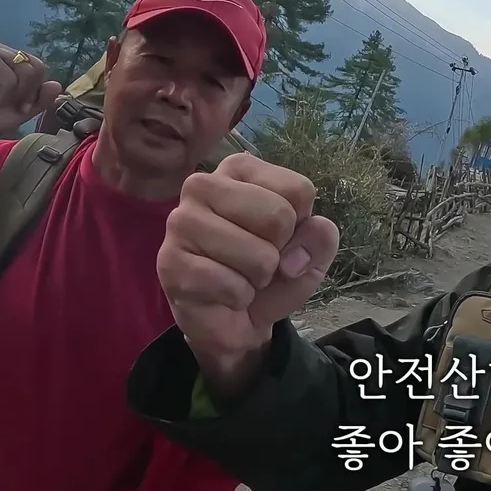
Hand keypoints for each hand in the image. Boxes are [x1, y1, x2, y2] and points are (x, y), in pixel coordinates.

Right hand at [0, 42, 62, 152]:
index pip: (41, 69)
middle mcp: (5, 52)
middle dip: (25, 94)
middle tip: (2, 103)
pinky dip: (0, 95)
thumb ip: (40, 99)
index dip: (34, 92)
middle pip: (38, 68)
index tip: (18, 106)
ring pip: (26, 73)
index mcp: (15, 60)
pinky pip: (9, 79)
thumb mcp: (22, 111)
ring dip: (11, 96)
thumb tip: (57, 84)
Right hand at [157, 153, 339, 396]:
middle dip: (279, 252)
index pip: (299, 190)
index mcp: (239, 170)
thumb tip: (299, 250)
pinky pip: (231, 286)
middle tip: (257, 261)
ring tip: (239, 276)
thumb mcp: (310, 252)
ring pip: (258, 255)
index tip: (280, 239)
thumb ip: (320, 238)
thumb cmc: (271, 273)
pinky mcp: (169, 262)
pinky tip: (221, 294)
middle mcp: (203, 185)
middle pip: (278, 216)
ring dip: (258, 279)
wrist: (238, 320)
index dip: (301, 226)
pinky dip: (238, 298)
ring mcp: (181, 222)